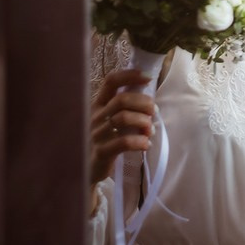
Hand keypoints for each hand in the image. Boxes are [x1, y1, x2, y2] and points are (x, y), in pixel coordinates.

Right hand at [89, 68, 154, 189]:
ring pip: (124, 118)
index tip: (148, 78)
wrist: (89, 169)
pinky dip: (140, 142)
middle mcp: (95, 116)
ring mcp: (96, 134)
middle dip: (144, 103)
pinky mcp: (101, 152)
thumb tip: (151, 101)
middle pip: (122, 99)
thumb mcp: (113, 121)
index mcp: (99, 105)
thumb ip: (126, 108)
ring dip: (144, 122)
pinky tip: (146, 145)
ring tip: (150, 131)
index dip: (129, 75)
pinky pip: (124, 142)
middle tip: (154, 112)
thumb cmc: (107, 141)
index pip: (110, 81)